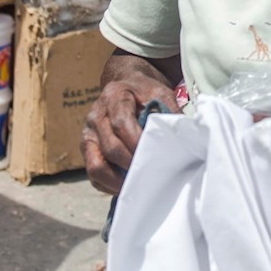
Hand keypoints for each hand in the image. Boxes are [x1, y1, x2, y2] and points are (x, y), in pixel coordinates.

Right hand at [82, 74, 180, 194]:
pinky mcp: (86, 149)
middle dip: (132, 165)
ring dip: (117, 181)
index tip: (155, 156)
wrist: (125, 85)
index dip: (137, 143)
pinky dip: (109, 185)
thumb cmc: (144, 92)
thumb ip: (169, 112)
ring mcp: (88, 134)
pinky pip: (93, 174)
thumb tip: (183, 137)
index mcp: (114, 97)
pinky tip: (127, 184)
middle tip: (151, 174)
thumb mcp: (160, 92)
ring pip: (95, 166)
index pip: (121, 124)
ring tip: (138, 184)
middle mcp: (96, 116)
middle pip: (110, 148)